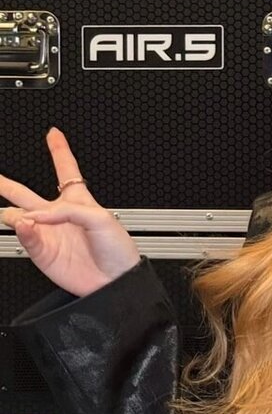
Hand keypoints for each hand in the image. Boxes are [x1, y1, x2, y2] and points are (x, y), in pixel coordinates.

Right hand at [0, 128, 138, 295]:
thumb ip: (67, 211)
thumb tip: (35, 216)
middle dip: (5, 184)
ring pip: (16, 216)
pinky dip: (23, 230)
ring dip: (13, 212)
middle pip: (24, 193)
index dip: (59, 150)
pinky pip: (24, 236)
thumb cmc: (118, 249)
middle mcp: (58, 215)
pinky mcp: (41, 251)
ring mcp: (47, 233)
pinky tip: (26, 226)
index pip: (66, 170)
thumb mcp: (101, 219)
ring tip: (21, 217)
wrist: (118, 280)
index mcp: (79, 201)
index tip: (53, 134)